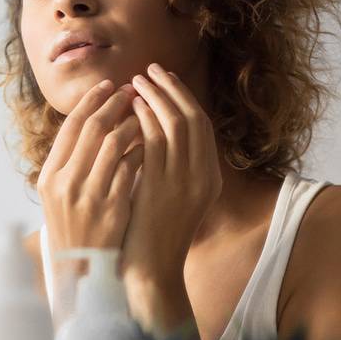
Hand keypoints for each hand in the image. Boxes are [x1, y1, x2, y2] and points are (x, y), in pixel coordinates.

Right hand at [37, 79, 144, 254]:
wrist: (82, 270)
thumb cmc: (73, 226)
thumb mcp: (58, 194)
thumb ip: (70, 160)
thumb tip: (92, 118)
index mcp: (49, 176)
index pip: (70, 127)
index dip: (91, 101)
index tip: (108, 85)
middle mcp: (65, 184)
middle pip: (92, 129)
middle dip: (114, 104)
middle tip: (132, 90)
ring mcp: (89, 197)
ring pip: (114, 144)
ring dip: (132, 123)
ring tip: (144, 113)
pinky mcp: (112, 209)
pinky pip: (131, 168)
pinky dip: (142, 150)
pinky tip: (152, 142)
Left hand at [122, 62, 221, 286]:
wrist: (150, 270)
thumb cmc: (152, 233)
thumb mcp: (171, 196)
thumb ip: (169, 165)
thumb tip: (152, 128)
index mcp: (209, 178)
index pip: (202, 125)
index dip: (183, 97)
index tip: (165, 79)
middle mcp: (203, 177)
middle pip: (193, 118)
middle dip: (171, 89)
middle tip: (150, 70)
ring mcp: (185, 182)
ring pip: (176, 124)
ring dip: (156, 97)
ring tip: (136, 81)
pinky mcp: (162, 188)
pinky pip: (156, 142)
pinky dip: (146, 119)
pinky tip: (131, 108)